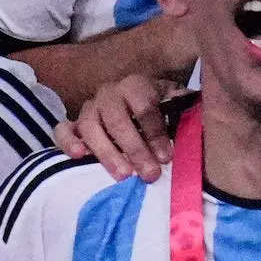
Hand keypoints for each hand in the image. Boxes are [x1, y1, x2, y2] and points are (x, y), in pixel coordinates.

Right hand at [56, 73, 172, 181]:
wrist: (137, 100)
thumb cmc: (160, 105)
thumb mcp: (174, 100)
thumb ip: (183, 105)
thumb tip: (197, 113)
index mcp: (136, 85)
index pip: (144, 107)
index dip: (156, 133)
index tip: (166, 157)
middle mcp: (109, 94)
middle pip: (118, 121)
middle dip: (135, 150)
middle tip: (149, 174)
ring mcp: (89, 107)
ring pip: (90, 127)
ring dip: (107, 153)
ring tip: (123, 175)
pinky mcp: (73, 123)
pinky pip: (62, 130)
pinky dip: (67, 142)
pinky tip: (79, 156)